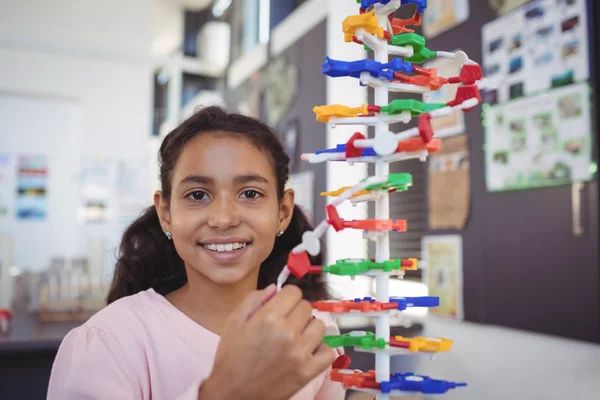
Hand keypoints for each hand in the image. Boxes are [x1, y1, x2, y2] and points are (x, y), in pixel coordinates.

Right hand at [198, 284, 335, 399]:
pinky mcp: (307, 372)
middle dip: (296, 311)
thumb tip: (275, 288)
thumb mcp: (234, 322)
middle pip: (307, 307)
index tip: (282, 304)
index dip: (287, 296)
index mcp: (268, 318)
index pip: (294, 292)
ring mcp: (300, 354)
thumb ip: (254, 300)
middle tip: (285, 323)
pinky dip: (320, 350)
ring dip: (309, 328)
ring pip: (319, 326)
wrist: (232, 394)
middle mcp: (287, 333)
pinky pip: (328, 352)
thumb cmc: (231, 358)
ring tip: (296, 337)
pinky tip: (307, 351)